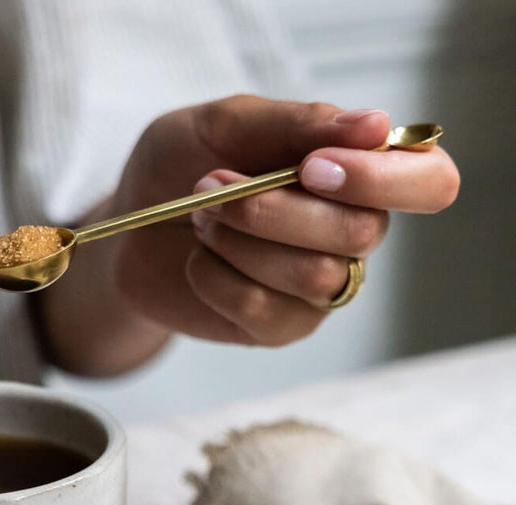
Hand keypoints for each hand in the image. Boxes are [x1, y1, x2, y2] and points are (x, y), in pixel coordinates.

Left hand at [108, 96, 458, 346]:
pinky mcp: (279, 327)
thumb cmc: (179, 169)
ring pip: (315, 276)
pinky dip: (218, 280)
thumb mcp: (223, 125)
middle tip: (209, 185)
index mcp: (355, 174)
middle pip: (359, 234)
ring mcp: (318, 288)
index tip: (311, 167)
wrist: (129, 229)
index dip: (382, 179)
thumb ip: (293, 123)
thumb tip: (377, 127)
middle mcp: (350, 234)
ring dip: (240, 242)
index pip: (428, 182)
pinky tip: (198, 261)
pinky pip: (267, 312)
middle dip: (273, 210)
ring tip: (199, 220)